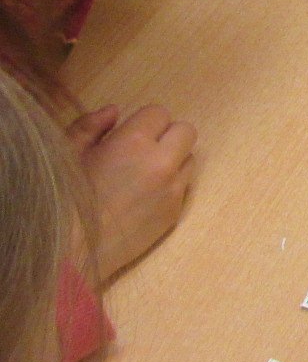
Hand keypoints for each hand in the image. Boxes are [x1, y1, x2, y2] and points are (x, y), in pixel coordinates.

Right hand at [71, 104, 196, 279]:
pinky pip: (184, 186)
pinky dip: (171, 185)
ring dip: (172, 160)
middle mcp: (161, 163)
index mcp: (134, 142)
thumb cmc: (63, 198)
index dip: (144, 122)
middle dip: (166, 136)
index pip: (160, 113)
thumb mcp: (68, 153)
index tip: (130, 134)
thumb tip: (114, 111)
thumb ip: (91, 125)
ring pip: (189, 159)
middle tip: (142, 150)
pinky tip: (144, 196)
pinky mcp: (175, 212)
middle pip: (185, 131)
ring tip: (142, 175)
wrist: (70, 250)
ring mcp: (172, 189)